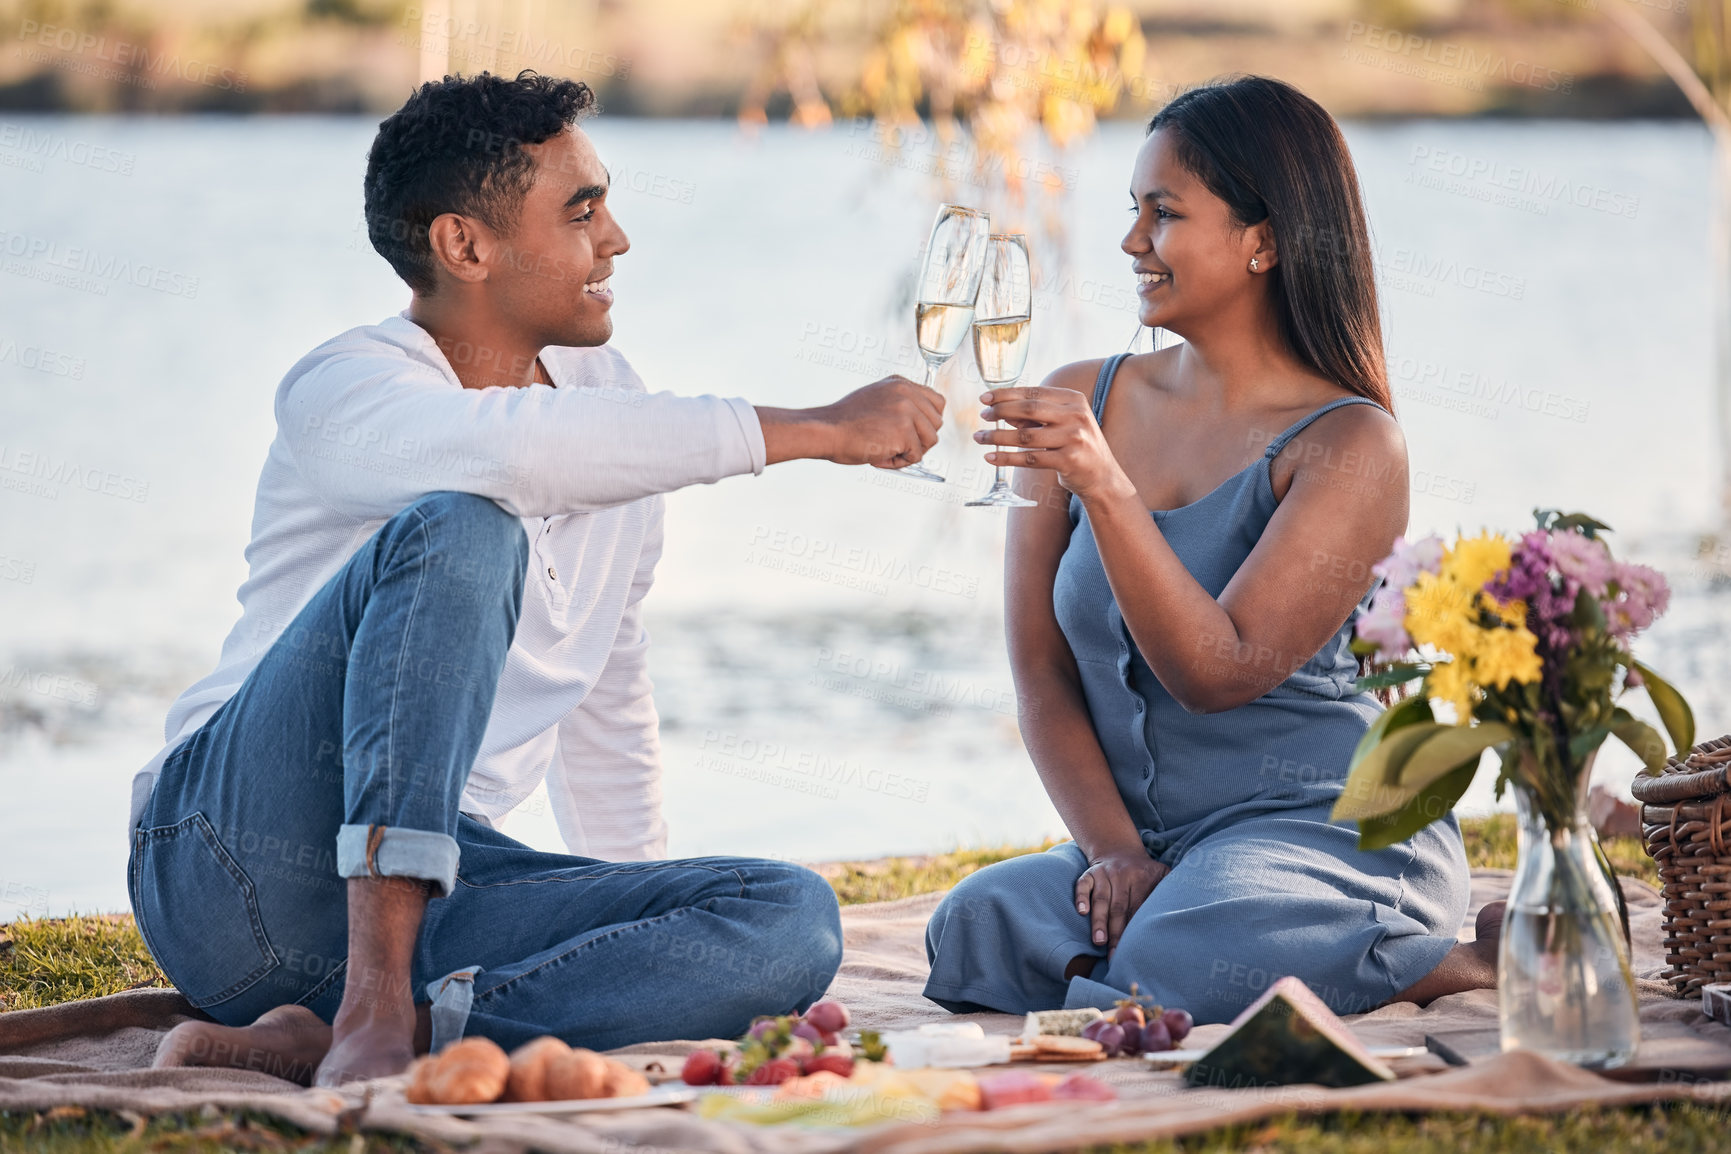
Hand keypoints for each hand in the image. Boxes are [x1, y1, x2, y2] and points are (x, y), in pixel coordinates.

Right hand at [758, 377, 943, 467]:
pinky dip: (899, 463)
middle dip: (920, 439)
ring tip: (885, 450)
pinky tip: (878, 455)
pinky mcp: (904, 431)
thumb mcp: (876, 400)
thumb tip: (921, 423)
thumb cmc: (845, 423)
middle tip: (895, 445)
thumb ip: (899, 405)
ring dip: (910, 452)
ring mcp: (906, 410)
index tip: (913, 432)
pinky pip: (916, 456)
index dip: (928, 421)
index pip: (937, 402)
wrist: (827, 431)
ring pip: (930, 440)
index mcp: (900, 383)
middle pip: (937, 422)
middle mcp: (906, 393)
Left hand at [974, 386, 1133, 500]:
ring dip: (998, 436)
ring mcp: (1074, 438)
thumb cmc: (1076, 445)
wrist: (1101, 476)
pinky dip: (1007, 458)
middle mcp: (1076, 416)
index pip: (1034, 393)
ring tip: (979, 437)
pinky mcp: (1068, 461)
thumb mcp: (1061, 423)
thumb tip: (1001, 410)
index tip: (985, 398)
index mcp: (1074, 400)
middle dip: (1001, 411)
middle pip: (1030, 409)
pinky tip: (990, 457)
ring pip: (1026, 436)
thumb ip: (1035, 415)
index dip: (1007, 394)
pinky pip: (1030, 459)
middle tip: (983, 416)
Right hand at [1075, 847, 1167, 954]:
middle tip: (1115, 955)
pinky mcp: (1090, 873)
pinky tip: (1081, 912)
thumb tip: (1191, 907)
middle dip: (1117, 932)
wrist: (1119, 850)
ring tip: (1099, 941)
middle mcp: (1122, 875)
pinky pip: (1083, 884)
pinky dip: (1080, 897)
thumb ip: (1173, 888)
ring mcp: (1104, 874)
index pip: (1138, 908)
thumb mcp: (1163, 873)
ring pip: (1101, 899)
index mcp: (1142, 878)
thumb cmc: (1145, 871)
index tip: (1135, 949)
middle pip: (1119, 907)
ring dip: (1099, 921)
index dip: (1136, 928)